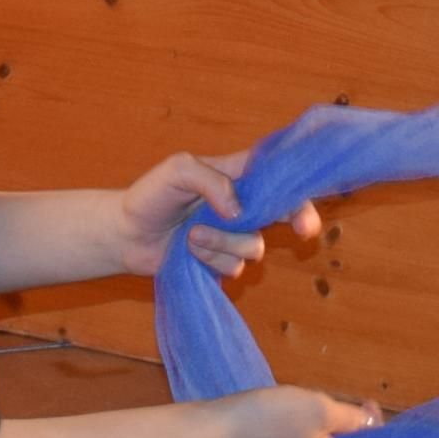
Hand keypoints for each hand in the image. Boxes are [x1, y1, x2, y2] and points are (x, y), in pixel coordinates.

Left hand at [113, 150, 322, 280]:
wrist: (126, 234)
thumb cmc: (151, 195)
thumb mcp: (178, 170)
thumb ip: (212, 182)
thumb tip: (239, 212)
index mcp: (237, 175)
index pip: (277, 173)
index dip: (299, 183)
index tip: (311, 196)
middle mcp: (242, 205)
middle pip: (285, 211)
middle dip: (300, 220)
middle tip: (304, 232)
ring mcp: (233, 235)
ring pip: (254, 246)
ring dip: (223, 243)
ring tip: (191, 236)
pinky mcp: (221, 261)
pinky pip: (234, 267)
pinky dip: (211, 260)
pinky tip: (189, 252)